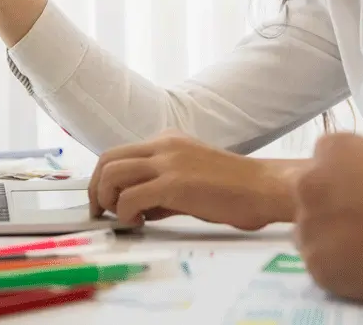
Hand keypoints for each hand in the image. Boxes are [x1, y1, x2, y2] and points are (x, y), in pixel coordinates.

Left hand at [88, 131, 294, 230]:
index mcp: (168, 140)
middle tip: (101, 212)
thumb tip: (136, 208)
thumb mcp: (191, 180)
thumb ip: (162, 188)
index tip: (104, 200)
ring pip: (112, 173)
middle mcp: (164, 145)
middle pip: (107, 159)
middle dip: (96, 188)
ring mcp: (169, 162)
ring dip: (108, 199)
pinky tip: (140, 223)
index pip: (119, 153)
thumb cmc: (236, 190)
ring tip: (123, 218)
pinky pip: (130, 197)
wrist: (266, 188)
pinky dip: (125, 213)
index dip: (104, 179)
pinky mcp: (174, 183)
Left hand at [293, 133, 362, 304]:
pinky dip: (340, 271)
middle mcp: (308, 183)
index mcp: (330, 149)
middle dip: (330, 212)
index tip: (362, 198)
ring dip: (330, 243)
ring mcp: (308, 224)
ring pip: (310, 236)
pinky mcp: (315, 263)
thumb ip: (361, 167)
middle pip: (309, 201)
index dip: (341, 186)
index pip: (320, 166)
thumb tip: (359, 185)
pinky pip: (321, 267)